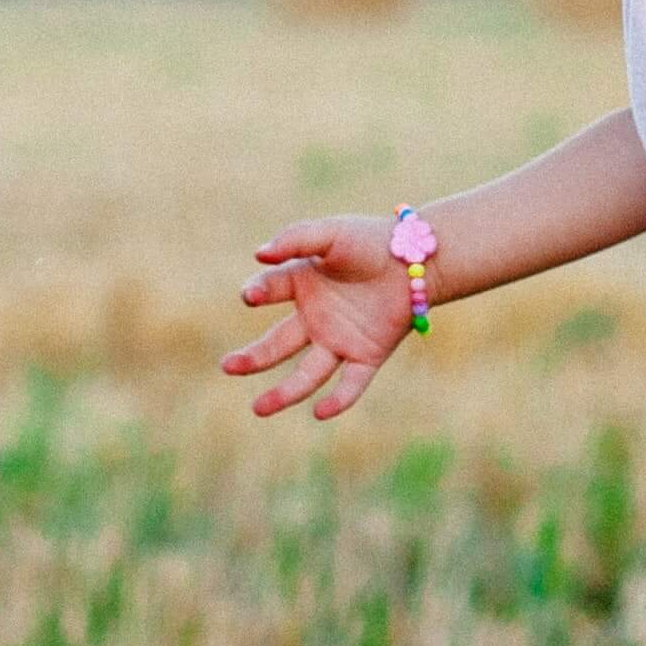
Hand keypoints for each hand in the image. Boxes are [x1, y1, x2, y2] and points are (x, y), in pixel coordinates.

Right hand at [219, 213, 419, 421]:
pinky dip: (338, 400)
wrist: (418, 259)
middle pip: (277, 344)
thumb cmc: (371, 241)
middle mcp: (315, 318)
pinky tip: (321, 411)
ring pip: (307, 373)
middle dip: (253, 358)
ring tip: (258, 409)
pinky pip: (350, 383)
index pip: (270, 290)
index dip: (258, 292)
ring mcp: (339, 340)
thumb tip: (258, 254)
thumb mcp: (332, 233)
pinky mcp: (367, 356)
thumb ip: (296, 239)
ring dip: (284, 393)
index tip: (250, 295)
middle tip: (227, 366)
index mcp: (301, 284)